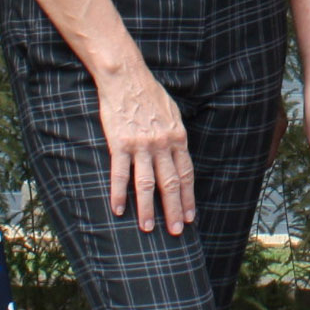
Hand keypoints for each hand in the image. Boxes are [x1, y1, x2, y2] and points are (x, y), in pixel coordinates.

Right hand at [98, 64, 191, 233]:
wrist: (126, 78)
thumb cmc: (149, 94)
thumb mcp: (173, 113)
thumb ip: (176, 136)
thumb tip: (179, 156)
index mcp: (178, 138)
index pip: (186, 174)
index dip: (188, 197)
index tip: (190, 216)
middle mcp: (162, 145)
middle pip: (171, 184)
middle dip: (174, 210)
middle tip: (176, 231)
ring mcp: (141, 146)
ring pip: (146, 184)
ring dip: (148, 209)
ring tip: (148, 228)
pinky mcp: (120, 144)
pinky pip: (120, 174)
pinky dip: (119, 194)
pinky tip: (118, 210)